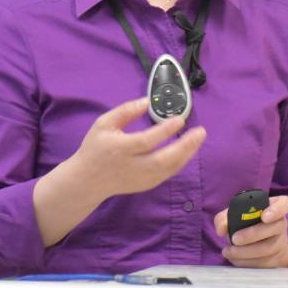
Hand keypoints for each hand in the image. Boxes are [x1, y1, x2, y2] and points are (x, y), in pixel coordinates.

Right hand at [69, 97, 205, 200]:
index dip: (165, 131)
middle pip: (163, 160)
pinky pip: (167, 174)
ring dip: (187, 154)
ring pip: (169, 169)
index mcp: (120, 149)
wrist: (87, 181)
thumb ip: (124, 111)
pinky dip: (180, 162)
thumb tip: (147, 101)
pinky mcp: (146, 185)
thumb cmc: (95, 148)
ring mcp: (141, 179)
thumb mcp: (103, 124)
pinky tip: (188, 150)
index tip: (180, 119)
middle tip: (200, 132)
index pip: (146, 141)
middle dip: (185, 146)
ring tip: (198, 139)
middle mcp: (132, 167)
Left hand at [214, 195, 287, 267]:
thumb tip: (222, 229)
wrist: (258, 244)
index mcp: (274, 207)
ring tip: (228, 251)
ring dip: (245, 252)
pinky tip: (234, 258)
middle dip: (253, 234)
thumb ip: (225, 217)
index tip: (264, 217)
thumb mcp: (236, 215)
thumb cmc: (247, 224)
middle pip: (276, 228)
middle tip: (234, 238)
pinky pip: (263, 263)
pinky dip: (245, 262)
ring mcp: (281, 243)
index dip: (277, 209)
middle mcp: (281, 224)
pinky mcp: (276, 260)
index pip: (285, 203)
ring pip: (268, 249)